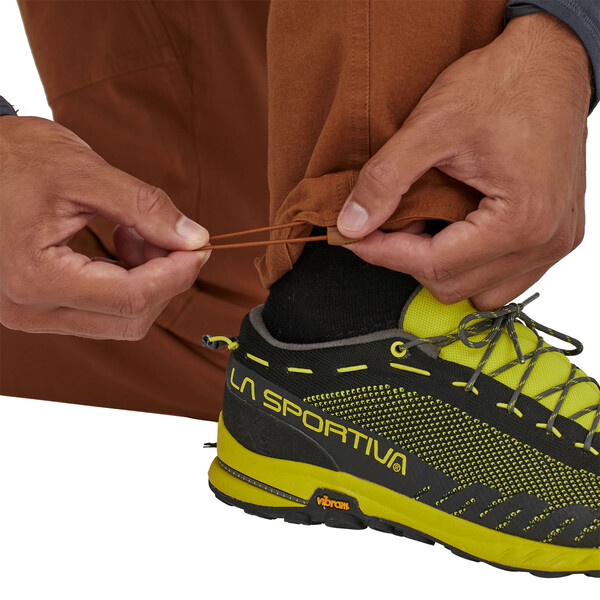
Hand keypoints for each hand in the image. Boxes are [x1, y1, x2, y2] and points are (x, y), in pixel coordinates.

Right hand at [0, 116, 209, 339]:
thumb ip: (145, 207)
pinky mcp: (40, 307)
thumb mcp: (84, 172)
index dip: (178, 273)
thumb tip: (194, 238)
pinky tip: (122, 243)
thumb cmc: (13, 159)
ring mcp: (32, 313)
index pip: (133, 296)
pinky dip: (127, 282)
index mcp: (36, 278)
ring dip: (147, 281)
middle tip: (171, 236)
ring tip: (136, 231)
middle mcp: (29, 308)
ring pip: (120, 319)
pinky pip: (102, 311)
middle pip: (131, 318)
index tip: (199, 246)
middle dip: (165, 279)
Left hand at [337, 13, 590, 309]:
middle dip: (410, 259)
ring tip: (424, 228)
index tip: (355, 238)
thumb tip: (352, 224)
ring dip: (442, 268)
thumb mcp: (431, 126)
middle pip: (454, 286)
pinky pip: (504, 277)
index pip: (435, 265)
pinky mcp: (556, 235)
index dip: (384, 253)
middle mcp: (546, 240)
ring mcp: (555, 241)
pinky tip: (455, 232)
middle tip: (388, 225)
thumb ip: (386, 180)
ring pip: (479, 292)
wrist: (550, 60)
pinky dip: (471, 265)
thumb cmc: (503, 83)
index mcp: (522, 219)